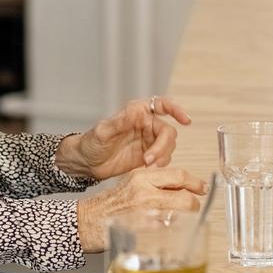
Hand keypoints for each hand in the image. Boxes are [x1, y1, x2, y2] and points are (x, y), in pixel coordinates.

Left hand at [56, 96, 191, 180]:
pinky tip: (149, 168)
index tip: (185, 120)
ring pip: (169, 145)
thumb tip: (134, 112)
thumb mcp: (102, 132)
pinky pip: (164, 157)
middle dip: (163, 146)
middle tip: (149, 160)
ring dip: (162, 156)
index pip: (162, 105)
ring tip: (147, 165)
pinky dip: (161, 163)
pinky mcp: (149, 155)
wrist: (86, 163)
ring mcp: (149, 140)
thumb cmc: (91, 143)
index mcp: (137, 112)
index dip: (176, 110)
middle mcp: (146, 124)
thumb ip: (119, 122)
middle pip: (168, 131)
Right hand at [74, 166, 206, 252]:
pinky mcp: (140, 228)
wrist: (85, 221)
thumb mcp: (132, 183)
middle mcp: (144, 190)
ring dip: (185, 218)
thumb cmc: (109, 204)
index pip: (178, 174)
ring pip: (178, 212)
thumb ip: (154, 182)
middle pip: (183, 195)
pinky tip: (168, 230)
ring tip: (184, 219)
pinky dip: (170, 229)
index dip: (194, 182)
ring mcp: (142, 210)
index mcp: (142, 176)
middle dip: (194, 203)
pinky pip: (165, 228)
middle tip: (196, 206)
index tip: (201, 188)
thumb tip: (179, 186)